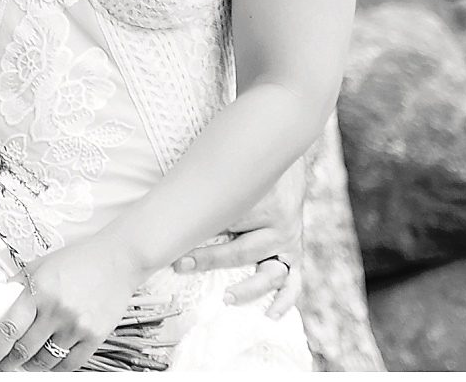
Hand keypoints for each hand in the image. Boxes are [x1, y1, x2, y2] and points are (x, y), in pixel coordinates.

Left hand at [0, 234, 149, 372]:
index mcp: (38, 290)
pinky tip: (49, 361)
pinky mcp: (95, 337)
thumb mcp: (39, 267)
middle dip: (7, 362)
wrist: (117, 260)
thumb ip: (15, 288)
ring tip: (24, 362)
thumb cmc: (77, 261)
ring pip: (44, 361)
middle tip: (0, 365)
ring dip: (31, 366)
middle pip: (23, 350)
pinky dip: (55, 367)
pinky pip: (69, 364)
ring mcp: (76, 325)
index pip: (6, 330)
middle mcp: (56, 309)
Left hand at [172, 157, 305, 318]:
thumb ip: (210, 193)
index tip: (175, 245)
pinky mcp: (294, 254)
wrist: (279, 151)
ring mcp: (289, 241)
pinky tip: (270, 314)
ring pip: (269, 273)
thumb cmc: (247, 166)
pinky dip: (283, 301)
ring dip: (247, 288)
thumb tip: (171, 210)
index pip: (228, 224)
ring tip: (227, 297)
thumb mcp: (231, 175)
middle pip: (243, 250)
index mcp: (264, 201)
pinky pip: (293, 283)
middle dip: (211, 259)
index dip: (198, 235)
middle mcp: (280, 224)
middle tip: (182, 265)